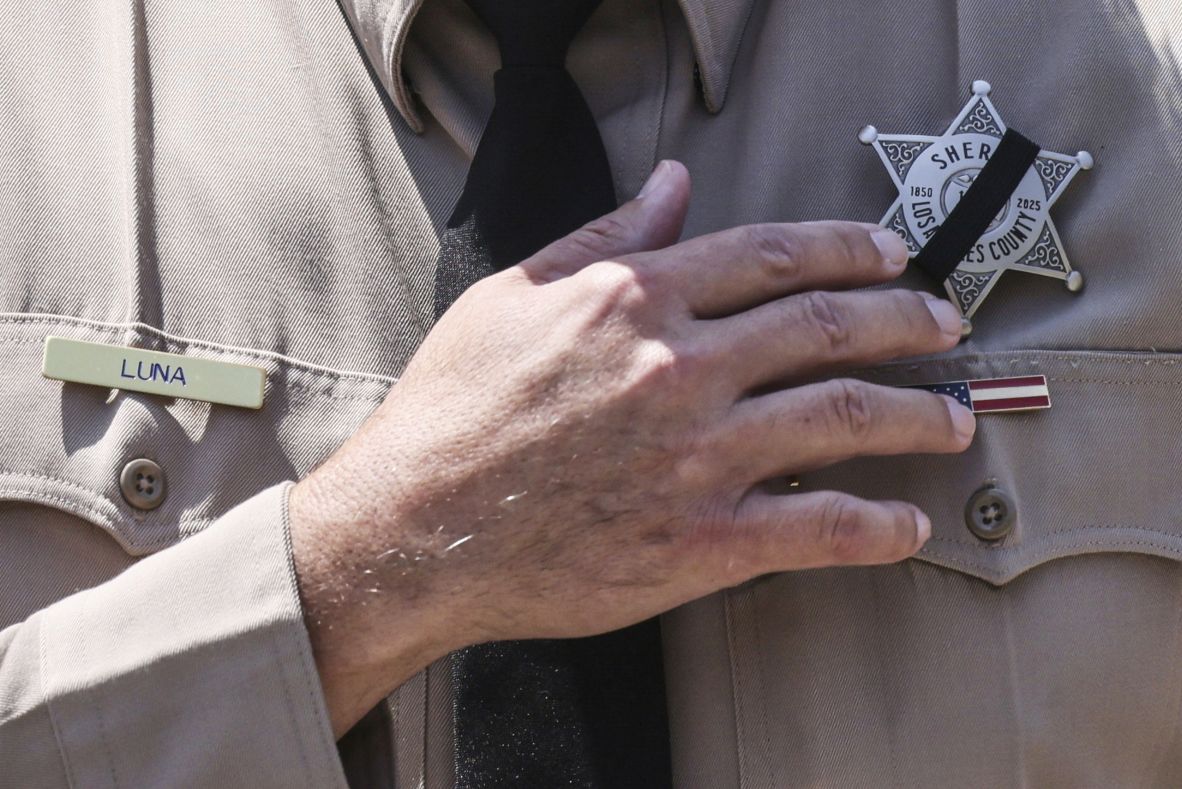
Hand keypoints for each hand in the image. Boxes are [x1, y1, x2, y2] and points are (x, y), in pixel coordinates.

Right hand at [289, 161, 973, 734]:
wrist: (415, 526)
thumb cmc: (453, 411)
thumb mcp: (515, 298)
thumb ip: (604, 238)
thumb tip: (671, 186)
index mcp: (638, 302)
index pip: (773, 255)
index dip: (847, 248)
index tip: (890, 254)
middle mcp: (682, 368)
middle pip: (828, 326)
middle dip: (906, 318)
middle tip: (946, 323)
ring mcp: (699, 456)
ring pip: (843, 417)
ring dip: (919, 413)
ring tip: (958, 417)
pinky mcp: (701, 540)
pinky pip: (816, 529)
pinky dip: (875, 527)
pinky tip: (909, 525)